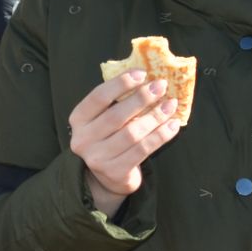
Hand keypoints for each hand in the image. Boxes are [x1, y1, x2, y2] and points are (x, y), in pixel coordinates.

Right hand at [68, 70, 180, 216]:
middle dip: (142, 98)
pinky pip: (143, 150)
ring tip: (171, 105)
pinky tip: (173, 125)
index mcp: (78, 119)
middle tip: (161, 86)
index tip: (142, 73)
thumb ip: (117, 101)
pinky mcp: (115, 172)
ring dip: (155, 117)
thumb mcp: (104, 118)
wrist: (107, 178)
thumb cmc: (110, 138)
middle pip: (116, 115)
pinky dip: (160, 136)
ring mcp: (98, 158)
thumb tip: (147, 78)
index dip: (120, 83)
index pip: (98, 97)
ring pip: (132, 134)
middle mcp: (83, 140)